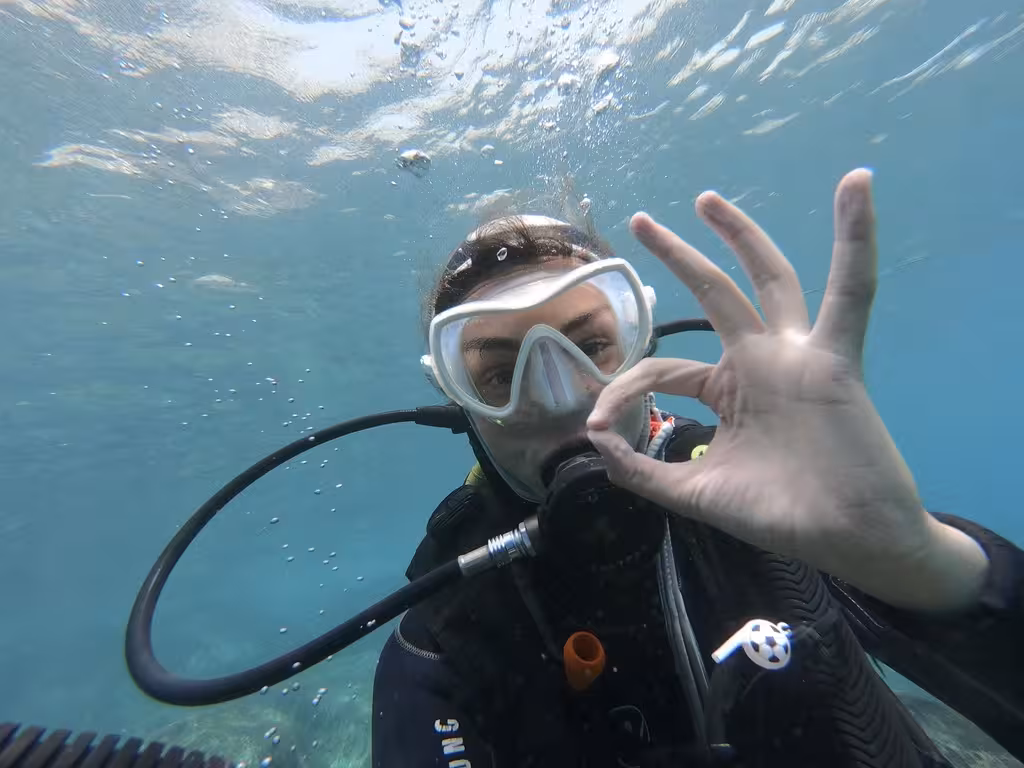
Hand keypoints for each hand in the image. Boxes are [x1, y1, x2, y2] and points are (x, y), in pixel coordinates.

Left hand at [587, 169, 987, 611]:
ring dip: (740, 234)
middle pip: (714, 294)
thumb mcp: (695, 493)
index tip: (598, 424)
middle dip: (678, 256)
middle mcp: (759, 361)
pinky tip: (858, 188)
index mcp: (727, 389)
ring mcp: (795, 355)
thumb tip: (593, 442)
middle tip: (640, 220)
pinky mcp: (834, 359)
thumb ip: (642, 472)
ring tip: (707, 198)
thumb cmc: (779, 516)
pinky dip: (858, 239)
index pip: (663, 370)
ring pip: (769, 277)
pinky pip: (854, 291)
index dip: (623, 390)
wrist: (848, 542)